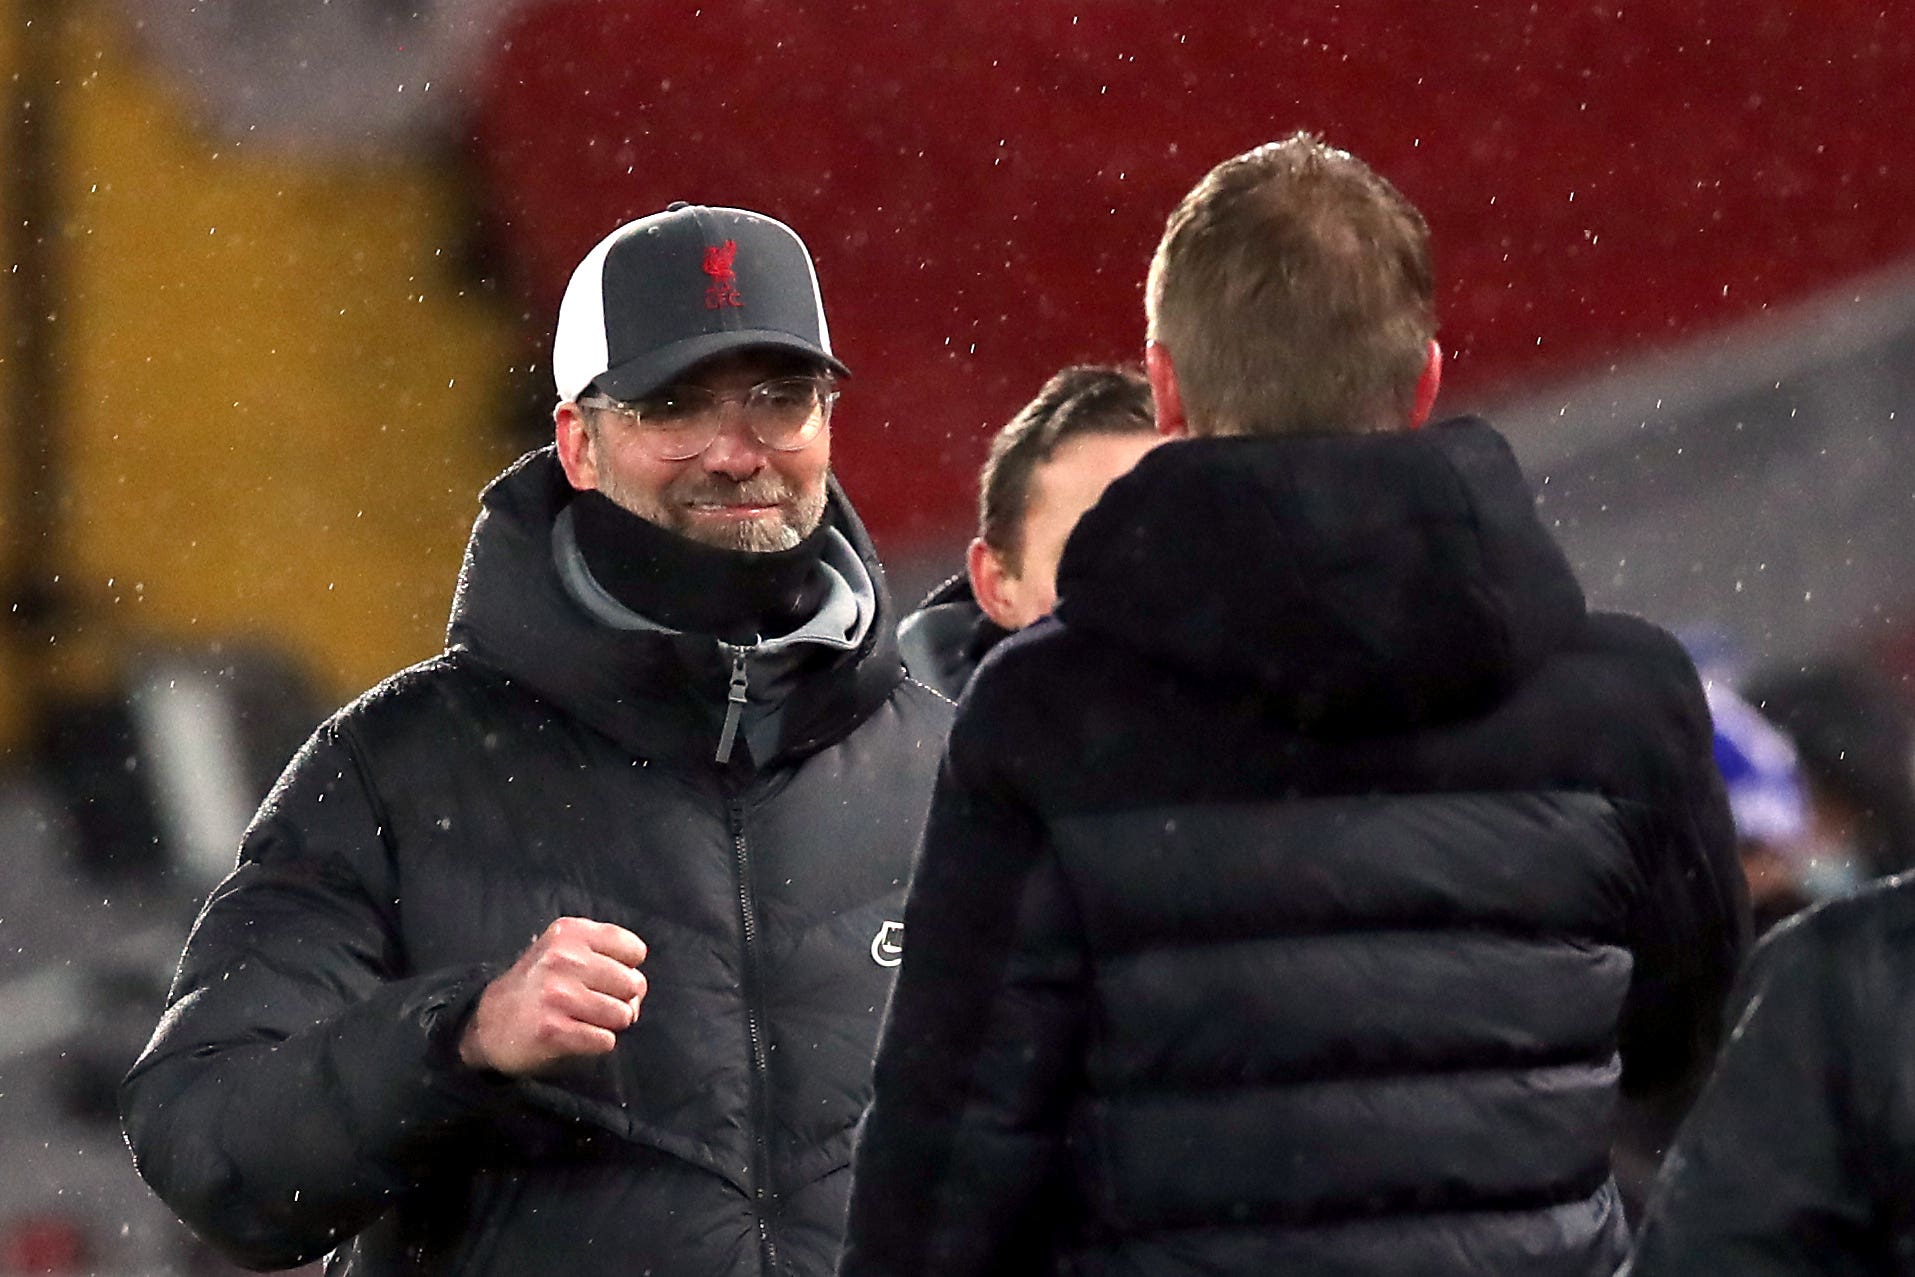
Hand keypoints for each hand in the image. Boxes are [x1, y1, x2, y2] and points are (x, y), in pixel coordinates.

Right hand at [459, 917, 648, 1074]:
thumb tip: (639, 989)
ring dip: (610, 1023)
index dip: (628, 968)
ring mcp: (558, 994)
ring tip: (586, 1020)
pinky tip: (576, 1035)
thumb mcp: (563, 951)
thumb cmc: (536, 986)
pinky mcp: (553, 1030)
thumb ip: (604, 956)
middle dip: (624, 999)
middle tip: (597, 1004)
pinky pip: (605, 1040)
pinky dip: (597, 1042)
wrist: (487, 1024)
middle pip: (633, 984)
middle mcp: (563, 958)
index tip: (608, 978)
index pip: (634, 950)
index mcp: (569, 932)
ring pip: (623, 1014)